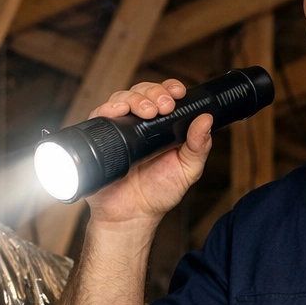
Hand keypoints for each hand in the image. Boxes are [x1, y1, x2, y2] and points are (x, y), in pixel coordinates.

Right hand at [82, 78, 214, 227]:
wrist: (131, 216)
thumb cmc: (158, 194)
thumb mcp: (187, 170)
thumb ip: (198, 147)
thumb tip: (206, 119)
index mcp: (161, 126)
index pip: (163, 95)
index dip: (169, 88)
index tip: (178, 92)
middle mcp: (138, 124)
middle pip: (141, 91)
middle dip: (153, 92)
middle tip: (164, 106)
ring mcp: (118, 129)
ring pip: (121, 98)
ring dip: (134, 98)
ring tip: (147, 112)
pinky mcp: (100, 138)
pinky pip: (99, 116)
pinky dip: (107, 108)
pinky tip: (117, 111)